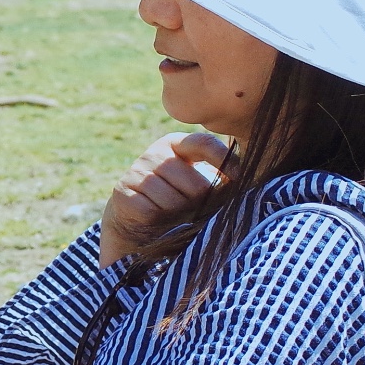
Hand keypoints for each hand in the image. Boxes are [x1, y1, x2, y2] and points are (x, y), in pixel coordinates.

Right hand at [99, 131, 232, 266]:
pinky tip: (156, 219)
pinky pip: (152, 210)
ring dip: (178, 214)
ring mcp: (137, 171)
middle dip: (198, 202)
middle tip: (192, 208)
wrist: (134, 219)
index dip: (224, 160)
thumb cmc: (175, 199)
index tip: (238, 177)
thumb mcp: (196, 183)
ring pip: (173, 200)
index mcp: (176, 145)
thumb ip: (217, 176)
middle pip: (195, 183)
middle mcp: (155, 153)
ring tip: (174, 215)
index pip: (203, 143)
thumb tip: (242, 176)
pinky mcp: (123, 191)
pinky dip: (158, 221)